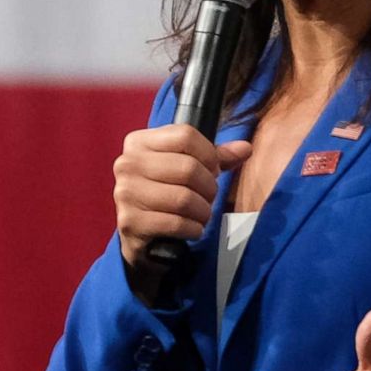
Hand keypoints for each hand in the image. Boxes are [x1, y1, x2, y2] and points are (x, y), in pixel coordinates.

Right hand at [113, 123, 250, 302]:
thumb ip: (215, 157)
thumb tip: (245, 149)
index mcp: (139, 142)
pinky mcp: (130, 222)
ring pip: (184, 198)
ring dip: (203, 211)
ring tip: (201, 214)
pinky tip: (192, 228)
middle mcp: (127, 164)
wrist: (140, 234)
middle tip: (208, 197)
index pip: (186, 135)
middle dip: (209, 187)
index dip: (209, 155)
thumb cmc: (166, 193)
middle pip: (188, 168)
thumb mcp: (187, 168)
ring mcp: (125, 193)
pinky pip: (176, 223)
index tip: (212, 169)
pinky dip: (193, 229)